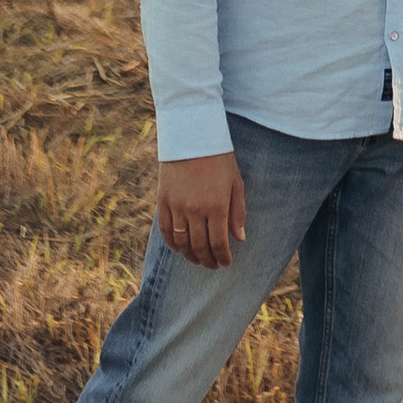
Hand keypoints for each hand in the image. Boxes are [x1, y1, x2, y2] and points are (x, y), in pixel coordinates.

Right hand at [157, 152, 247, 266]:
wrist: (192, 136)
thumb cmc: (219, 159)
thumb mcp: (236, 183)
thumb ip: (238, 212)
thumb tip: (239, 239)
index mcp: (217, 205)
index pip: (219, 243)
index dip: (222, 257)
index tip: (226, 263)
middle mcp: (196, 209)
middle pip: (199, 247)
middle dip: (208, 260)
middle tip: (213, 266)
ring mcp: (177, 206)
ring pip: (181, 242)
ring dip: (190, 256)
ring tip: (198, 259)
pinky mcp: (163, 201)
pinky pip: (165, 230)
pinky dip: (172, 244)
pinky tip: (180, 249)